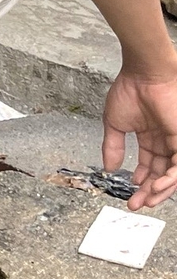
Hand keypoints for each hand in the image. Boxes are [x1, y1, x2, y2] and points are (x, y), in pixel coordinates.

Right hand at [103, 68, 176, 209]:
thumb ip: (112, 147)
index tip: (130, 193)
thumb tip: (108, 168)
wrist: (143, 75)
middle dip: (150, 191)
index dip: (141, 181)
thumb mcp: (115, 124)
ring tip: (147, 200)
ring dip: (161, 190)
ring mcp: (175, 140)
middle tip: (137, 204)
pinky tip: (156, 187)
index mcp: (150, 136)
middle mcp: (166, 141)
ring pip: (173, 173)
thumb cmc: (129, 91)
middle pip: (162, 173)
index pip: (150, 165)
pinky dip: (169, 179)